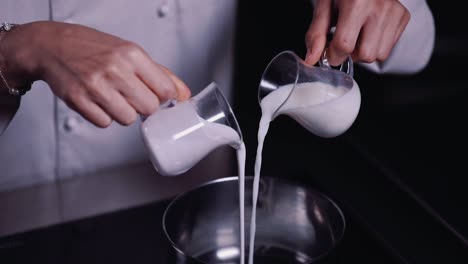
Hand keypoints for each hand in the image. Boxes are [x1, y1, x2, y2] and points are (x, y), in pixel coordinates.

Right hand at [0, 21, 190, 127]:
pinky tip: (97, 101)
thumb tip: (184, 95)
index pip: (166, 90)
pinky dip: (104, 117)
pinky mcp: (79, 100)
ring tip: (112, 97)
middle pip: (149, 108)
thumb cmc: (94, 49)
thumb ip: (160, 74)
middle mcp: (115, 69)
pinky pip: (105, 123)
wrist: (52, 46)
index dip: (163, 98)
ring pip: (128, 119)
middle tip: (131, 96)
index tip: (156, 96)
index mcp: (132, 54)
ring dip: (123, 113)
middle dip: (143, 107)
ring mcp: (96, 86)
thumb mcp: (130, 52)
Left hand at [305, 0, 410, 65]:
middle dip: (350, 55)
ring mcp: (394, 12)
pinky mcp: (403, 17)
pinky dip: (376, 45)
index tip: (329, 52)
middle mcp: (379, 7)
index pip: (344, 45)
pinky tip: (369, 31)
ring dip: (364, 51)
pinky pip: (389, 48)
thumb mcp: (324, 7)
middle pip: (365, 54)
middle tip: (344, 41)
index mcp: (356, 2)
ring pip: (379, 55)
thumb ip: (316, 34)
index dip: (333, 55)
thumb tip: (311, 59)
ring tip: (357, 35)